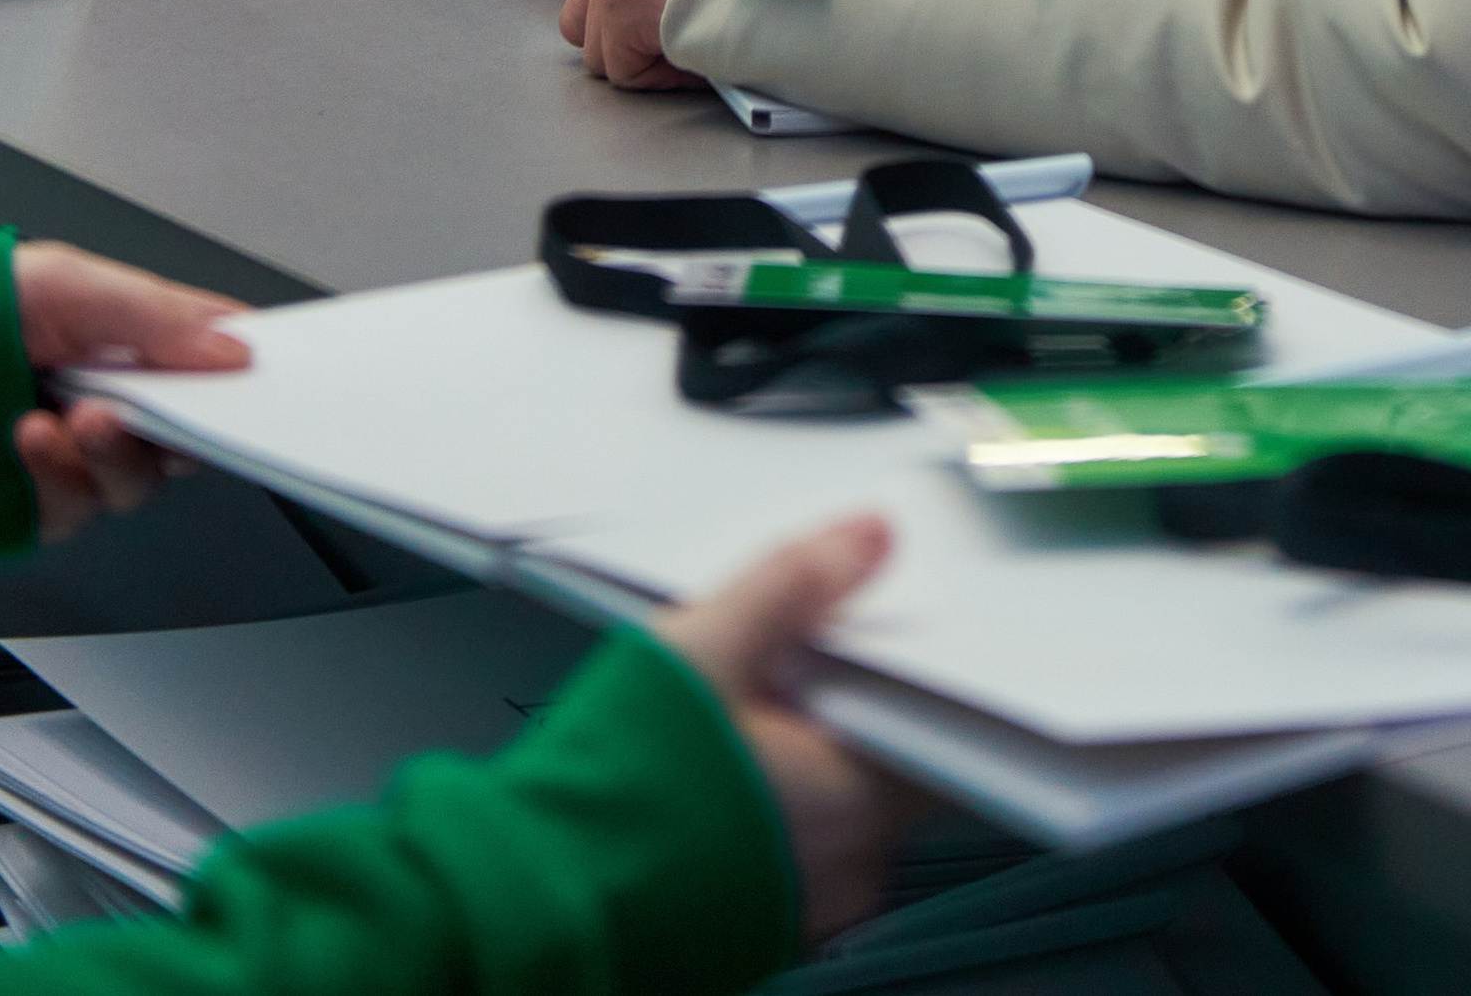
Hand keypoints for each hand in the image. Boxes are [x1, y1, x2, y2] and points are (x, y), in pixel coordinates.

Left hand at [9, 242, 250, 539]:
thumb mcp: (67, 282)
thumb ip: (154, 315)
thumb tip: (232, 345)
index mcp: (126, 336)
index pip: (206, 356)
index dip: (236, 371)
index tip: (253, 379)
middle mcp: (107, 395)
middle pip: (184, 434)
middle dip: (177, 427)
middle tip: (151, 409)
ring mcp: (73, 453)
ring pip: (136, 482)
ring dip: (114, 454)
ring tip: (76, 420)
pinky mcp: (36, 502)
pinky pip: (75, 511)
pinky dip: (61, 477)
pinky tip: (34, 439)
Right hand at [653, 515, 914, 947]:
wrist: (528, 902)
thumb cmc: (613, 796)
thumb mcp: (704, 649)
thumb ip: (793, 585)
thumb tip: (866, 540)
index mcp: (856, 800)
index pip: (941, 725)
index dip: (915, 672)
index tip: (878, 636)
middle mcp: (845, 869)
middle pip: (888, 765)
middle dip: (848, 712)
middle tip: (790, 666)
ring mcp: (803, 909)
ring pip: (836, 811)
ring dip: (805, 762)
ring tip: (736, 717)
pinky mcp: (754, 929)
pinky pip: (791, 854)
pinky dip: (768, 812)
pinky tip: (712, 777)